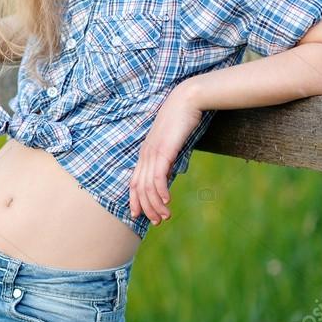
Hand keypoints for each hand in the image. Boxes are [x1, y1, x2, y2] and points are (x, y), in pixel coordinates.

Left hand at [129, 83, 203, 224]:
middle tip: (157, 222)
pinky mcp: (163, 150)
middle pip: (139, 187)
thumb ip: (167, 158)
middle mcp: (145, 154)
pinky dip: (161, 191)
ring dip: (156, 204)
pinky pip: (158, 176)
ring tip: (165, 217)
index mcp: (146, 152)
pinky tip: (168, 201)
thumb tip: (168, 173)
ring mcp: (153, 152)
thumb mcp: (172, 143)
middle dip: (146, 208)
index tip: (139, 215)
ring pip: (147, 186)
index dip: (135, 199)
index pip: (134, 181)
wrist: (188, 99)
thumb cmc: (182, 119)